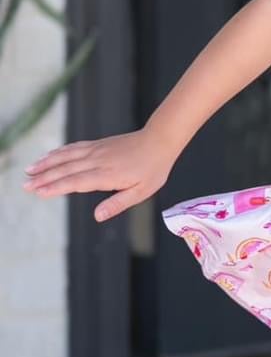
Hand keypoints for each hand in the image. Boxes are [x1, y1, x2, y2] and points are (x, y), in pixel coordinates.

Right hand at [22, 126, 176, 223]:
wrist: (160, 140)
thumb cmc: (153, 169)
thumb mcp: (141, 192)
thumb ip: (117, 204)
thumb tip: (97, 216)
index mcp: (107, 175)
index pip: (75, 182)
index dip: (55, 187)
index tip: (38, 192)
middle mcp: (97, 161)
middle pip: (65, 170)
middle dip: (43, 177)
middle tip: (25, 185)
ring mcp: (96, 150)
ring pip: (66, 157)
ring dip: (46, 163)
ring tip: (29, 170)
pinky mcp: (97, 144)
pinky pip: (74, 148)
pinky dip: (59, 152)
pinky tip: (48, 156)